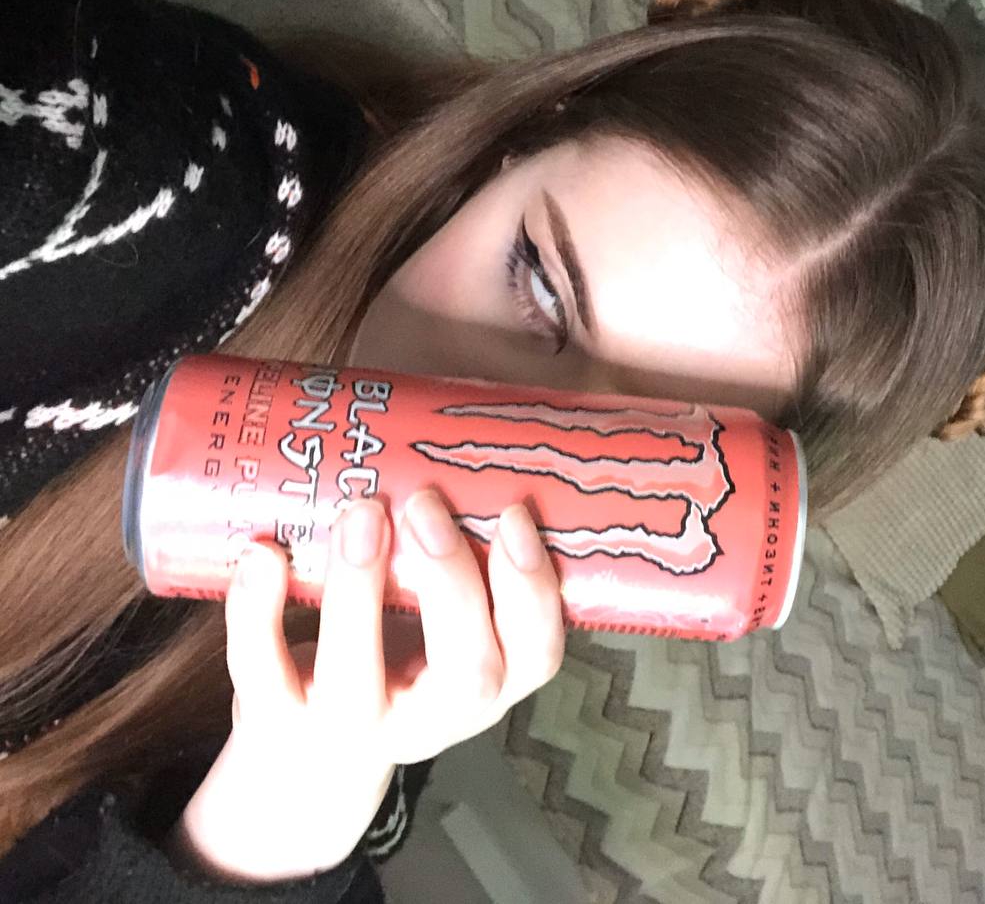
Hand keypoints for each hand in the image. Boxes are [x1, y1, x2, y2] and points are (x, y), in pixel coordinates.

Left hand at [167, 491, 564, 884]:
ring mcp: (353, 725)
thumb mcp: (448, 616)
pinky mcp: (279, 721)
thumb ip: (465, 545)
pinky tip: (262, 552)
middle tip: (425, 504)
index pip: (537, 655)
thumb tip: (472, 423)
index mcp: (490, 681)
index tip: (512, 514)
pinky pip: (264, 674)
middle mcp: (432, 715)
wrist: (310, 750)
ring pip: (359, 679)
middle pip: (466, 674)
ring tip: (359, 511)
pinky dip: (258, 612)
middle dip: (451, 583)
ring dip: (358, 589)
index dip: (533, 590)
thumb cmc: (399, 651)